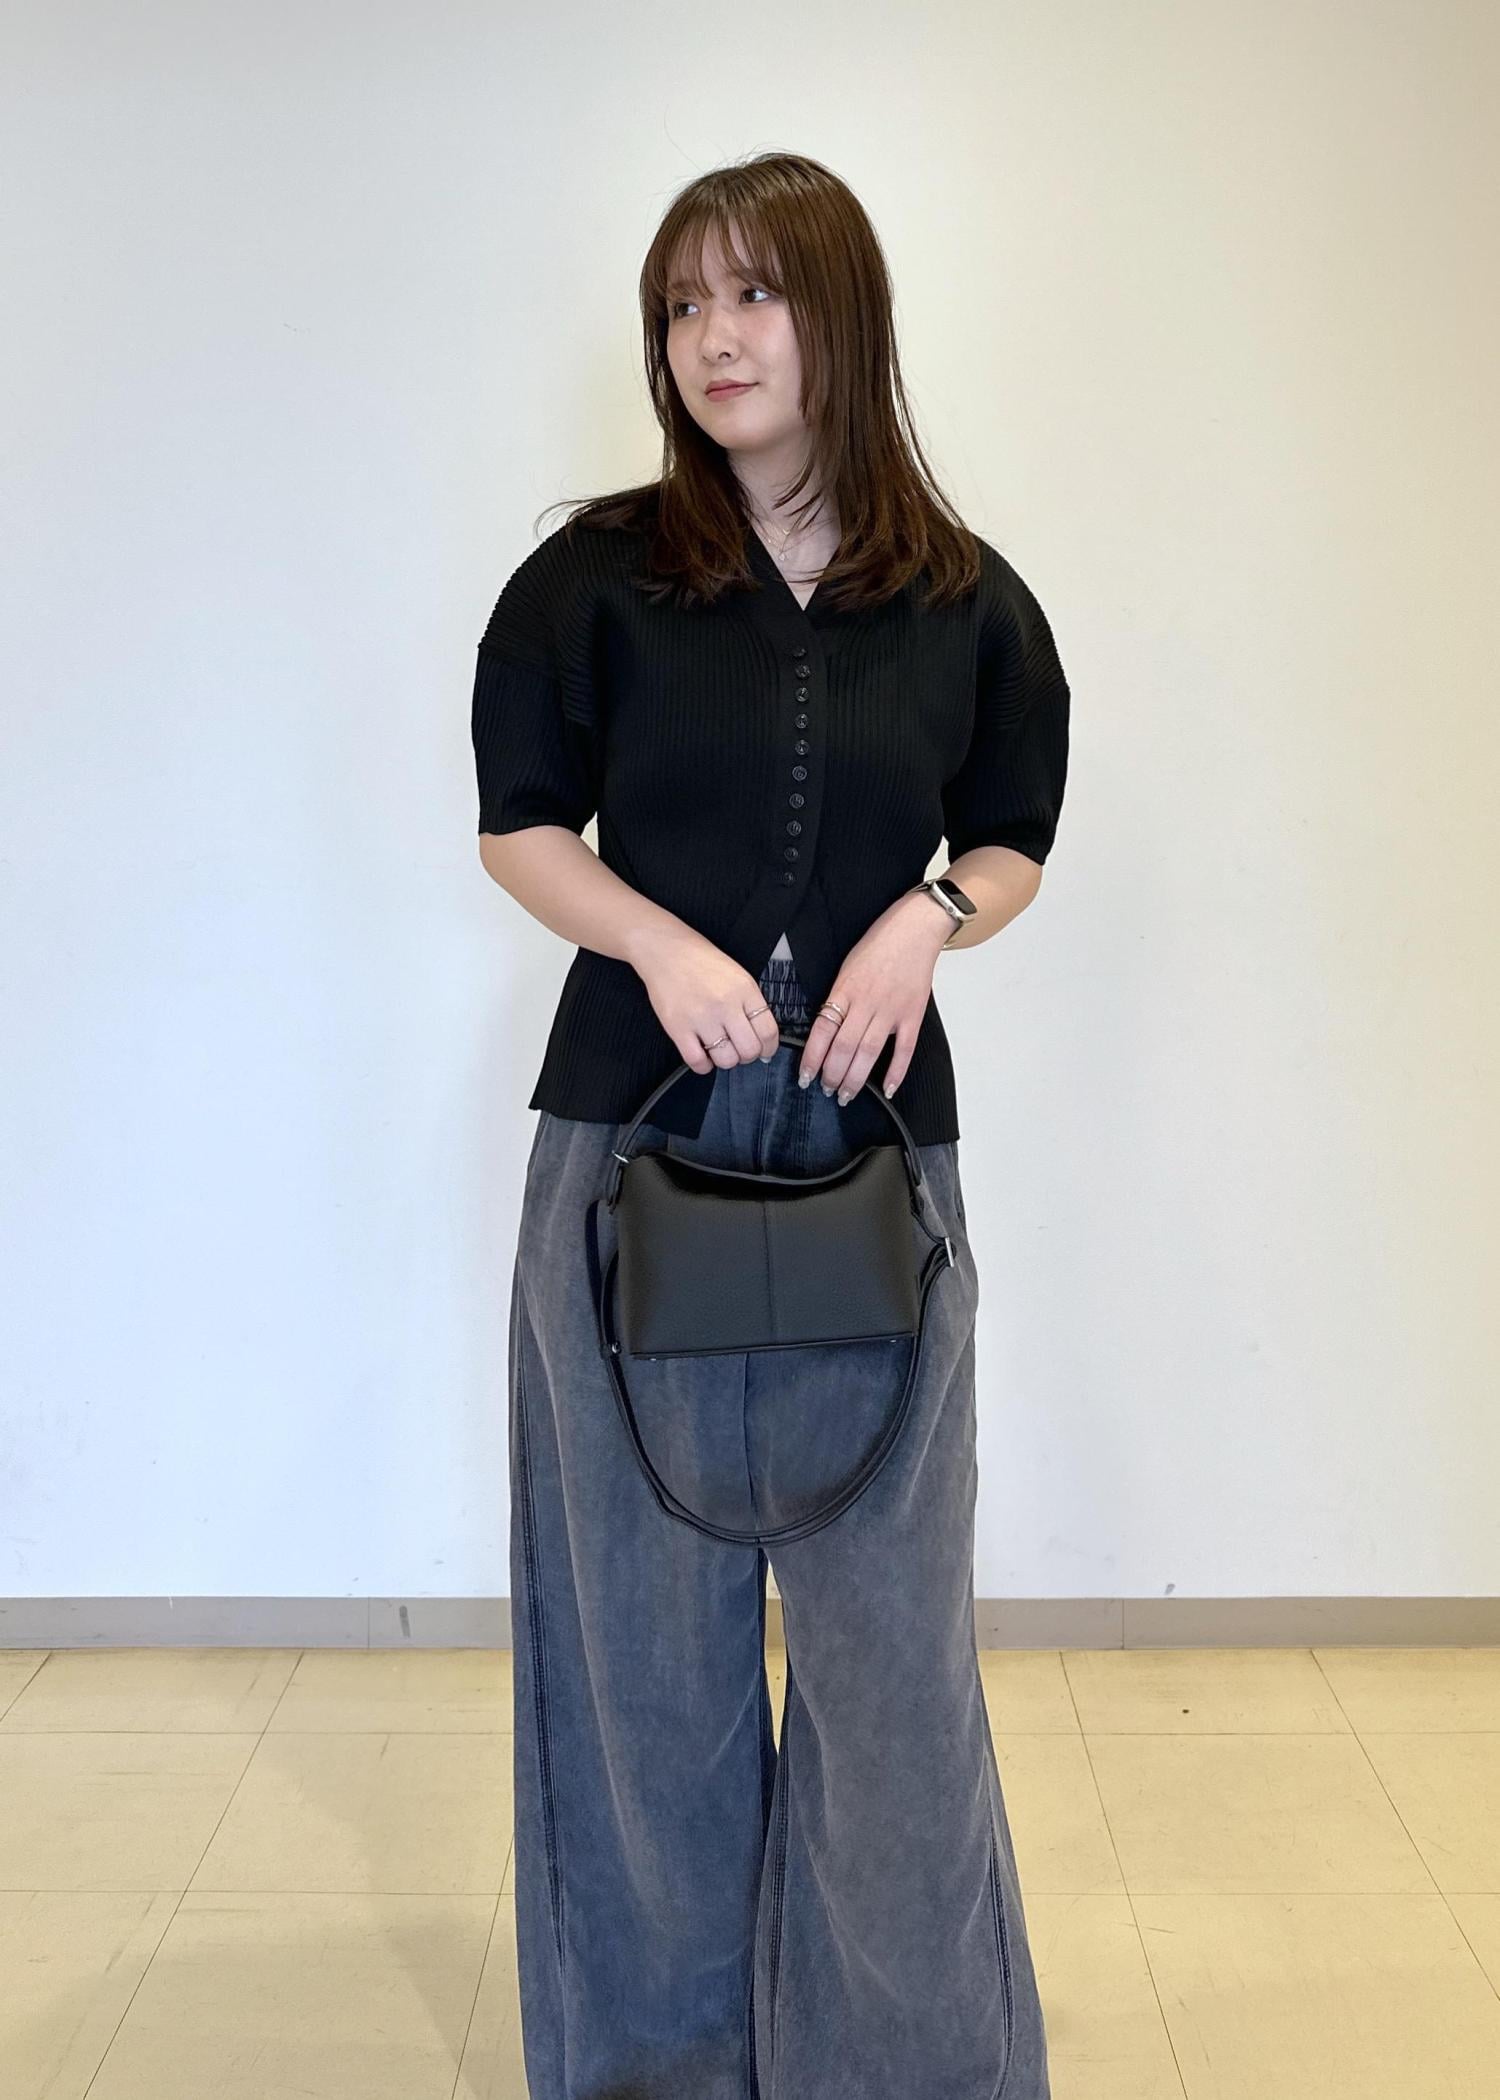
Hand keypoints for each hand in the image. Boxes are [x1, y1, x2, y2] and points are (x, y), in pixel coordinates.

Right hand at [629, 922, 781, 1073]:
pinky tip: (702, 1054)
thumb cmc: (701, 961)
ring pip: (726, 1060)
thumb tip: (763, 1038)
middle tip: (739, 1049)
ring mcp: (701, 1017)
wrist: (665, 950)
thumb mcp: (737, 975)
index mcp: (744, 989)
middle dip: (747, 1056)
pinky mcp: (677, 1027)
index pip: (768, 1031)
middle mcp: (725, 1004)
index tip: (764, 1050)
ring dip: (725, 1060)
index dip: (769, 1047)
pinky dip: (703, 1065)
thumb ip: (750, 1003)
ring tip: (719, 1050)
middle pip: (749, 1050)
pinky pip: (697, 1062)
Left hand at [799, 889, 952, 1102]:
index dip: (812, 1058)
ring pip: (869, 1053)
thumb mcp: (847, 966)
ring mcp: (891, 1010)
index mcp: (845, 989)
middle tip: (825, 1090)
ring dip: (855, 1078)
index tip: (805, 1076)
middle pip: (844, 1048)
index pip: (822, 1031)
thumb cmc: (879, 943)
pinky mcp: (913, 1014)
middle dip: (832, 1075)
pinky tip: (886, 1088)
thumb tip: (826, 1026)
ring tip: (846, 1095)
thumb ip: (838, 996)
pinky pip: (904, 1049)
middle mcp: (866, 1003)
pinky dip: (896, 1072)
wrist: (914, 928)